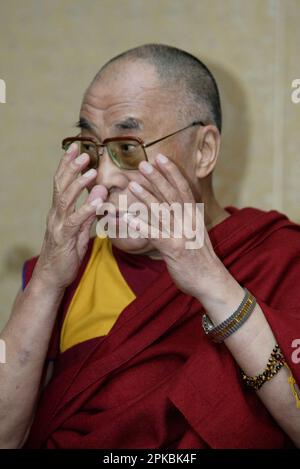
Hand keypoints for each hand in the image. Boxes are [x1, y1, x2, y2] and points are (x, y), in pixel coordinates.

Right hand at [33, 143, 106, 289]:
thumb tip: (99, 193)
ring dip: (79, 184)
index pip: (61, 182)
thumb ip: (88, 213)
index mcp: (59, 211)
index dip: (68, 165)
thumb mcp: (80, 230)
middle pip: (61, 186)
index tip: (76, 148)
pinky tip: (96, 200)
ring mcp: (58, 226)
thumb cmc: (67, 253)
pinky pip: (75, 221)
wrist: (52, 277)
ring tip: (92, 171)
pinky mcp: (64, 238)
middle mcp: (56, 215)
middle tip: (84, 152)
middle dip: (72, 168)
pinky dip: (86, 209)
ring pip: (66, 199)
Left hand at [124, 153, 225, 297]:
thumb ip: (185, 218)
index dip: (172, 172)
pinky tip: (129, 219)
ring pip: (163, 212)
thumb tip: (172, 205)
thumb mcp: (196, 233)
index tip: (160, 158)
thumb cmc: (200, 258)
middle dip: (157, 178)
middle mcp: (189, 222)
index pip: (183, 189)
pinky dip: (143, 226)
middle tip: (142, 164)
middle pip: (172, 195)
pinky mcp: (174, 250)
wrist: (212, 281)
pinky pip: (156, 235)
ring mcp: (182, 235)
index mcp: (194, 216)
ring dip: (147, 197)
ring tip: (132, 184)